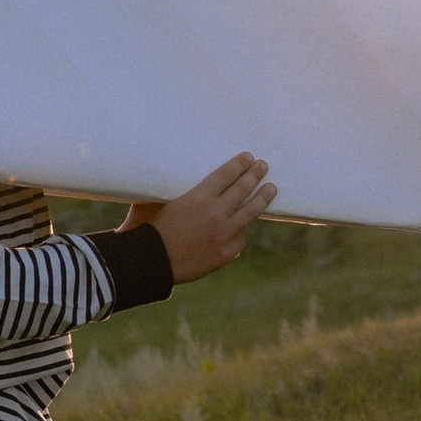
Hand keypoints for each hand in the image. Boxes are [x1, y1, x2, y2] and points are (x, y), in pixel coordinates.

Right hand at [131, 152, 274, 282]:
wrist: (150, 263)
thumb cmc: (149, 229)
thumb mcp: (159, 202)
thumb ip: (174, 192)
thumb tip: (174, 176)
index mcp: (198, 197)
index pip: (226, 175)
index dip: (239, 165)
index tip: (249, 157)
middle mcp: (215, 213)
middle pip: (242, 190)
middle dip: (255, 175)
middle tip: (264, 165)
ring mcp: (223, 234)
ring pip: (250, 213)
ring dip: (262, 198)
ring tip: (271, 189)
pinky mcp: (225, 254)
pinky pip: (240, 238)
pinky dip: (240, 231)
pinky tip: (244, 226)